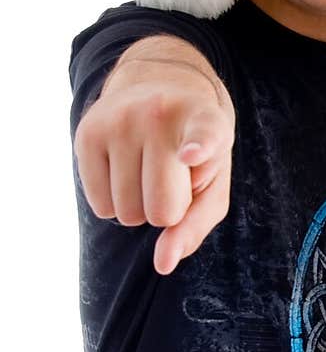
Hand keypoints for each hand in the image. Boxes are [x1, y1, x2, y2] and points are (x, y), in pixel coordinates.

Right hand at [74, 55, 235, 274]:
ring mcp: (119, 120)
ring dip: (139, 206)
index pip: (203, 138)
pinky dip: (114, 202)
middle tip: (172, 177)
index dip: (199, 148)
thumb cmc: (195, 151)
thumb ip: (195, 227)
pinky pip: (100, 207)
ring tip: (148, 168)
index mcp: (207, 122)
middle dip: (168, 210)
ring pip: (125, 214)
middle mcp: (161, 115)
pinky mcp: (86, 133)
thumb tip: (163, 264)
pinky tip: (125, 168)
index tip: (191, 153)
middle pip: (160, 211)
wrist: (159, 87)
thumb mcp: (212, 185)